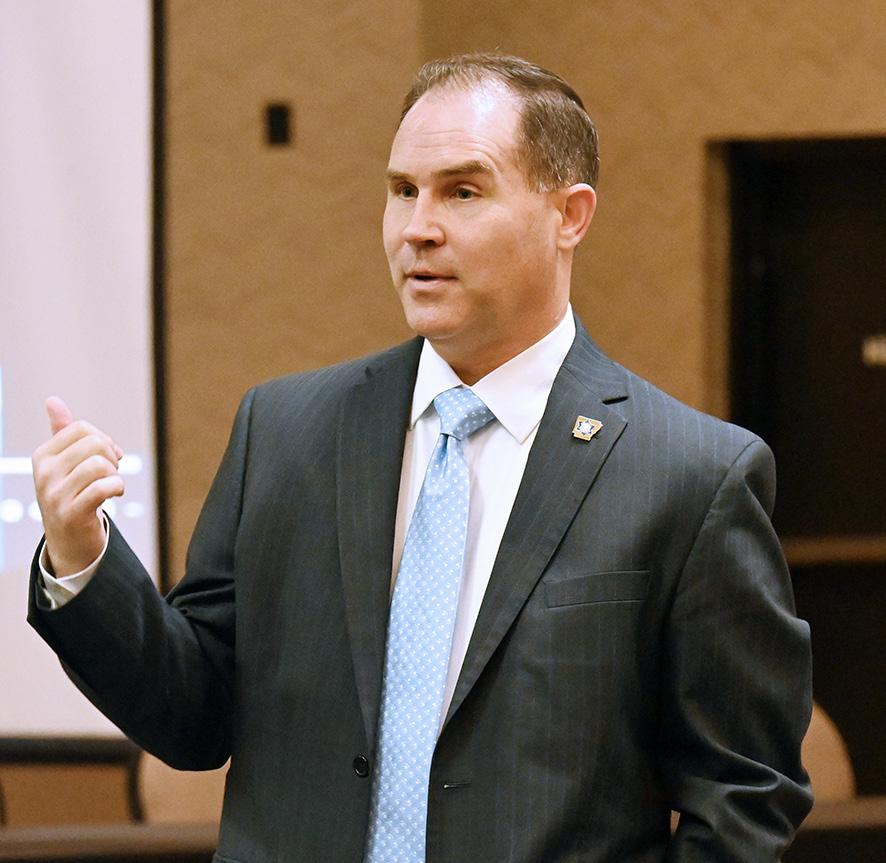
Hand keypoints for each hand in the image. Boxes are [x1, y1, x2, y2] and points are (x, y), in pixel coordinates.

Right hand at [32, 396, 124, 576]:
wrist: (69, 541)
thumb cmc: (72, 495)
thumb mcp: (64, 463)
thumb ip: (62, 432)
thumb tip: (52, 400)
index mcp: (43, 456)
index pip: (82, 428)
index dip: (103, 439)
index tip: (107, 456)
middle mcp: (44, 473)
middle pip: (94, 444)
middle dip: (111, 456)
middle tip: (110, 473)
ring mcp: (55, 495)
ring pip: (100, 464)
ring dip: (115, 474)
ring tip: (111, 485)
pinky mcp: (72, 513)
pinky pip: (104, 487)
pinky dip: (117, 487)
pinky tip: (115, 494)